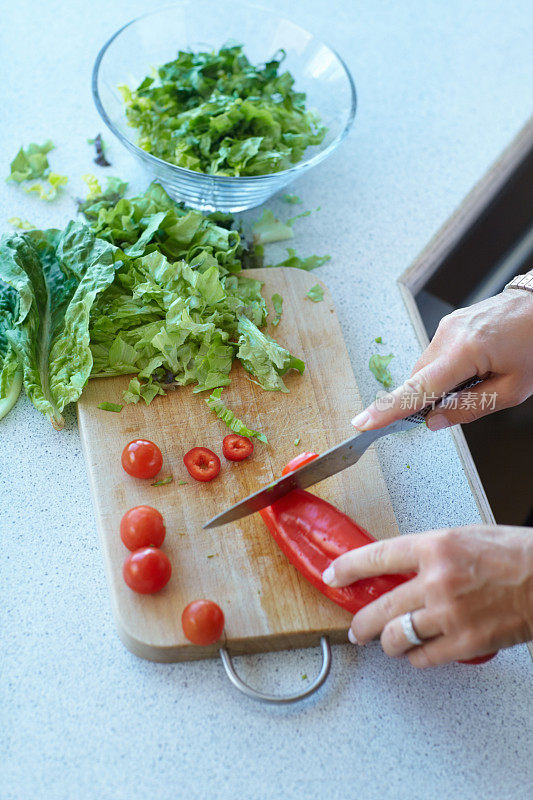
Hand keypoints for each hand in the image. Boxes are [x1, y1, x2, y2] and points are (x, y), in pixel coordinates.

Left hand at [322, 525, 532, 666]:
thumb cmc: (515, 554)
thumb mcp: (464, 536)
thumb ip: (430, 552)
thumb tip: (402, 568)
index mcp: (435, 547)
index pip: (377, 556)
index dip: (348, 568)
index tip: (333, 575)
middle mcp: (437, 580)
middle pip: (380, 608)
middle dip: (360, 623)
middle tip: (356, 628)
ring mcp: (449, 614)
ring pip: (396, 637)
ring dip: (386, 643)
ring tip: (385, 643)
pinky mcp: (465, 642)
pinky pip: (424, 657)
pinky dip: (416, 657)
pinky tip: (418, 652)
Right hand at [351, 289, 532, 430]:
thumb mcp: (513, 388)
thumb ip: (471, 408)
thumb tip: (435, 421)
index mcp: (465, 351)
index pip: (417, 388)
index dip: (388, 409)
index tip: (363, 423)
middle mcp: (448, 334)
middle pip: (421, 380)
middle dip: (432, 398)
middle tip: (464, 402)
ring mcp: (448, 325)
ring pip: (429, 368)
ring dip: (443, 382)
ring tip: (481, 377)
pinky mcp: (451, 322)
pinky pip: (438, 354)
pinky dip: (448, 368)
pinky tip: (476, 365)